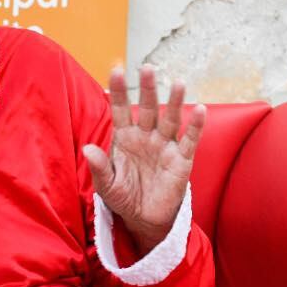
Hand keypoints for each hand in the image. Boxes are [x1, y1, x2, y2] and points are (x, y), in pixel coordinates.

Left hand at [82, 65, 203, 248]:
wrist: (144, 218)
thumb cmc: (123, 198)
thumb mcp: (106, 185)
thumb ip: (98, 167)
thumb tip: (87, 149)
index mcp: (125, 138)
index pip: (121, 110)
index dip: (120, 92)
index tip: (117, 71)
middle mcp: (146, 137)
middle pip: (148, 108)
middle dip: (147, 89)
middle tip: (147, 68)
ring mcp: (165, 146)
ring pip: (170, 119)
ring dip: (174, 102)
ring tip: (177, 83)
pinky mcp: (182, 160)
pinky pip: (189, 140)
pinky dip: (195, 126)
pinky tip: (199, 109)